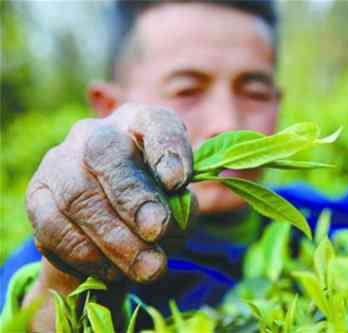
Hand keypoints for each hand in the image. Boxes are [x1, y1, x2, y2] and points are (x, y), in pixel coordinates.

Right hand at [26, 103, 192, 282]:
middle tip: (157, 231)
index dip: (167, 148)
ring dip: (115, 239)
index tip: (177, 180)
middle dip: (134, 198)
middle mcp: (97, 134)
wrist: (108, 222)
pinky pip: (53, 226)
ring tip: (148, 268)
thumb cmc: (153, 205)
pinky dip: (86, 254)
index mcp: (140, 124)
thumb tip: (164, 227)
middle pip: (106, 154)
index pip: (154, 122)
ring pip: (79, 196)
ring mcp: (61, 161)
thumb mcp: (177, 202)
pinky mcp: (38, 194)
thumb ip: (179, 209)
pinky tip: (113, 271)